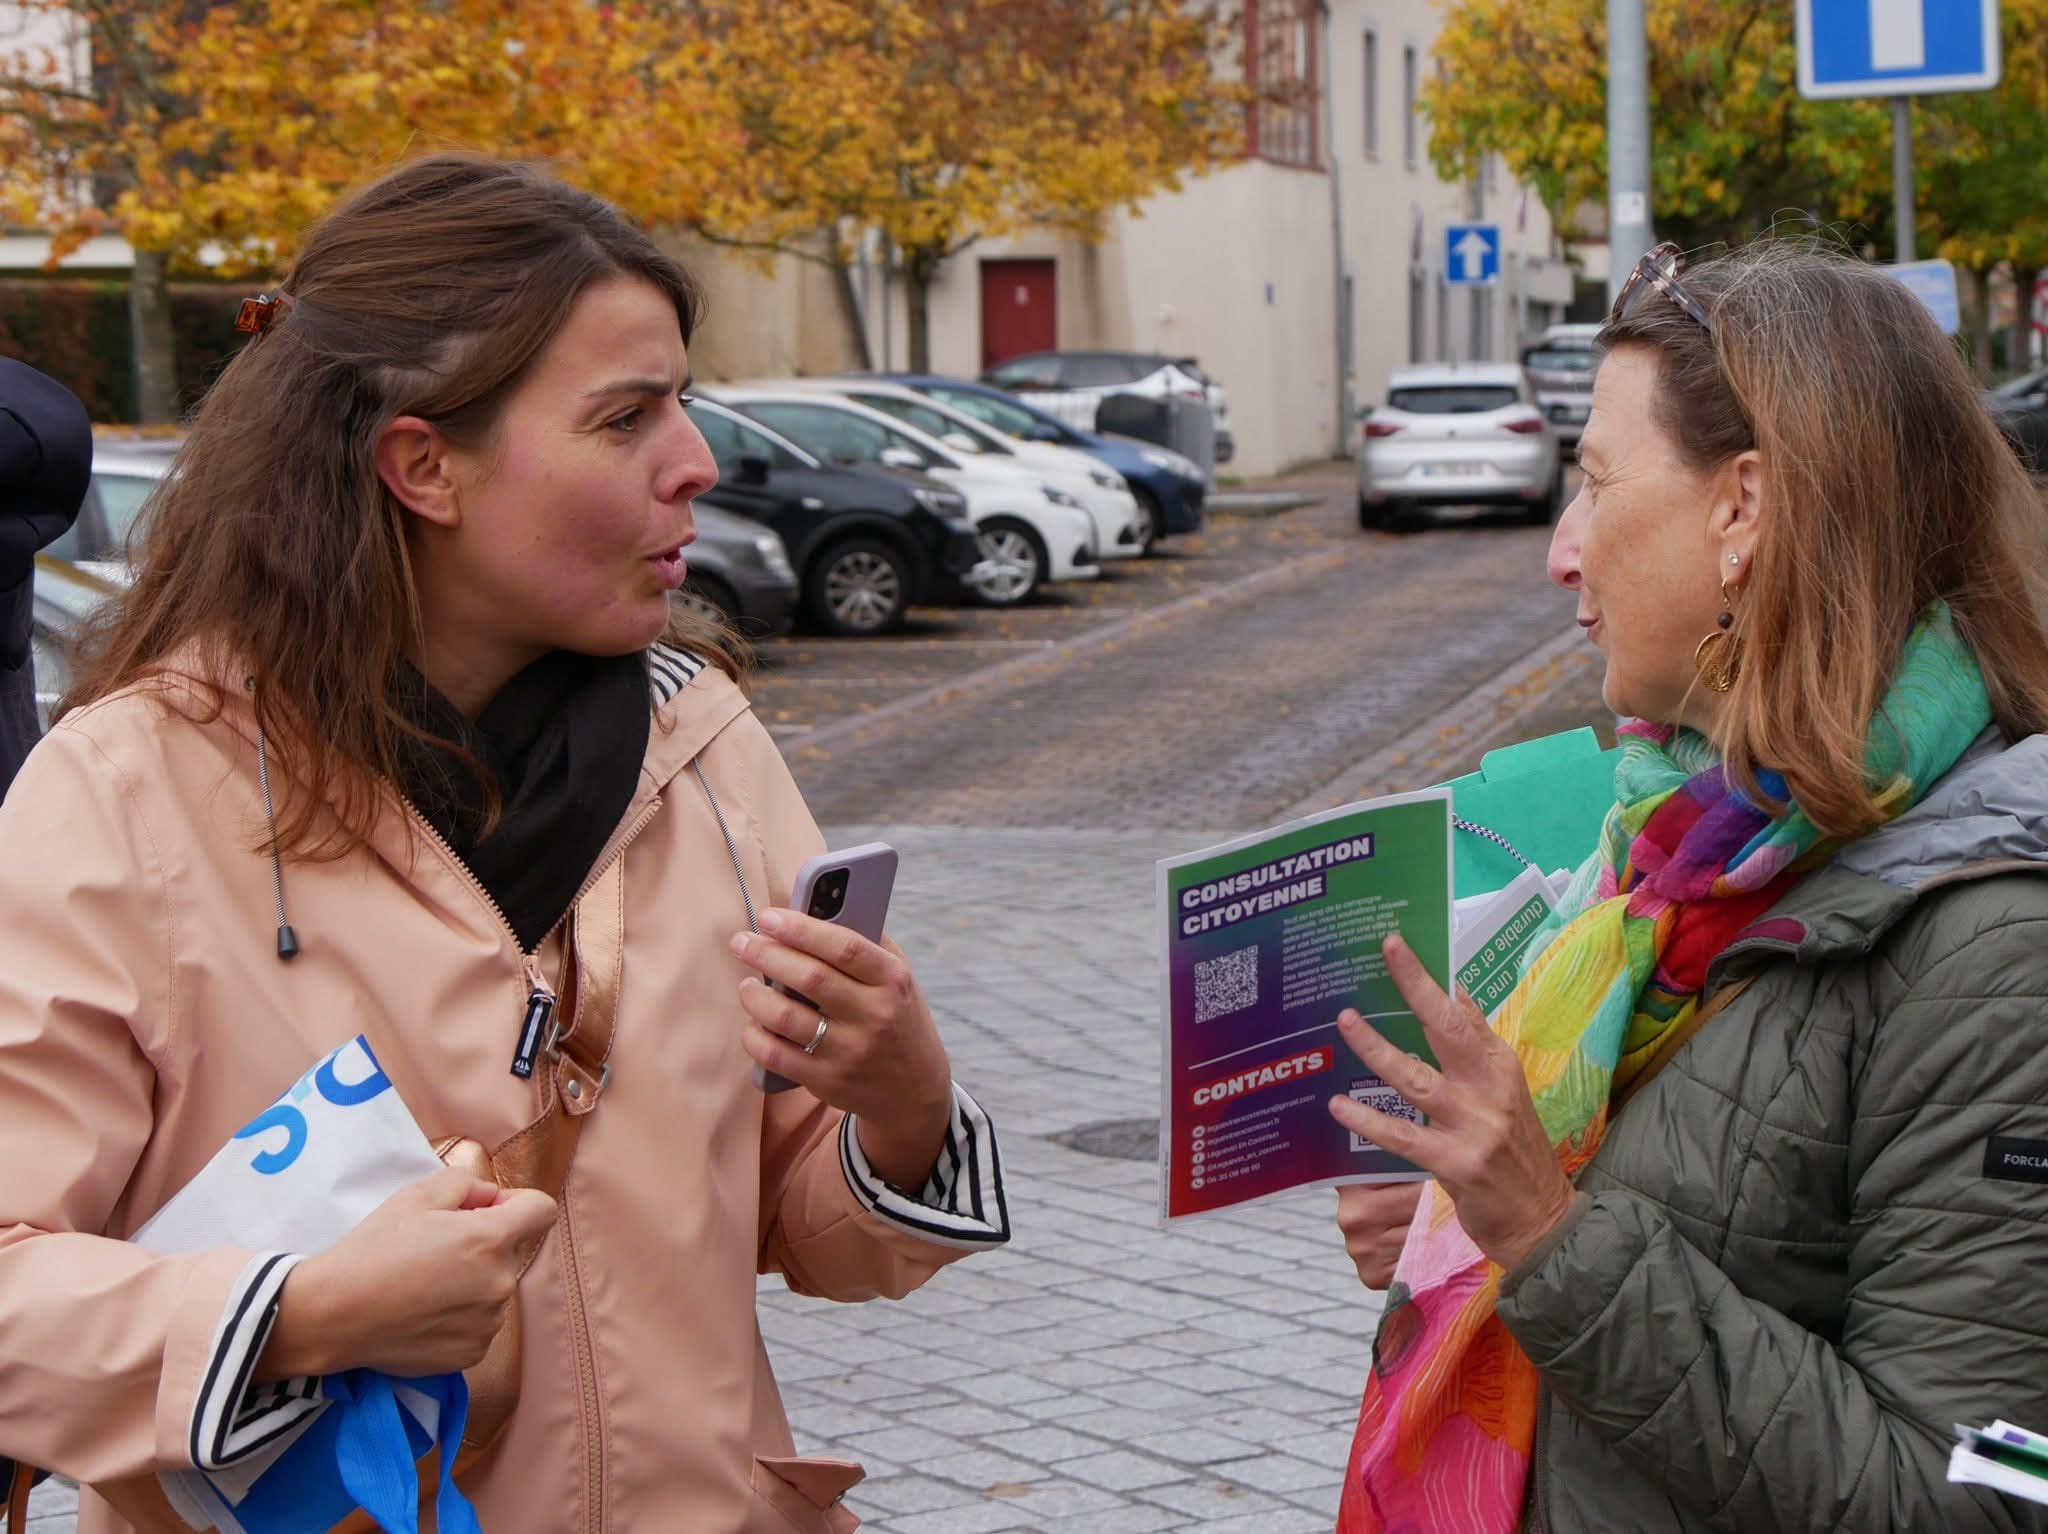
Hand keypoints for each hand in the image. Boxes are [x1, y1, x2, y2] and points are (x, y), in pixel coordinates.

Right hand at [255, 1167, 556, 1380]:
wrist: (333, 1315)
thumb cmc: (373, 1250)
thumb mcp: (417, 1195)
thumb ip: (466, 1184)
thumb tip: (489, 1198)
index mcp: (490, 1240)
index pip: (541, 1210)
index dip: (517, 1202)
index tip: (486, 1209)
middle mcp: (500, 1284)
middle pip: (512, 1251)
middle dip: (485, 1244)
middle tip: (436, 1248)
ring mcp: (488, 1324)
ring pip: (495, 1290)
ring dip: (473, 1282)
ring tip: (424, 1284)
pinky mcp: (472, 1354)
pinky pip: (480, 1324)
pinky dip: (461, 1316)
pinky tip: (423, 1313)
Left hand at [732, 910, 952, 1189]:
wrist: (913, 1088)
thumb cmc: (896, 1016)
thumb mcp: (897, 977)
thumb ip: (865, 943)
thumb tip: (813, 909)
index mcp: (893, 980)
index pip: (843, 946)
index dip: (801, 928)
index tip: (768, 917)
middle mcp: (874, 1015)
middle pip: (809, 978)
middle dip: (766, 954)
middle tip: (741, 942)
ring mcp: (850, 1051)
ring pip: (785, 1017)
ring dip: (754, 996)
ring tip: (747, 984)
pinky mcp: (827, 1081)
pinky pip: (775, 1055)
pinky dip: (754, 1035)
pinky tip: (753, 1022)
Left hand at [1325, 934, 1575, 1273]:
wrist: (1544, 1224)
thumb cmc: (1515, 1156)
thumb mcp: (1506, 1095)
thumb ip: (1478, 1048)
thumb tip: (1456, 994)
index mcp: (1501, 1068)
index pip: (1467, 1013)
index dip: (1435, 978)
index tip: (1401, 946)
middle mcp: (1490, 1089)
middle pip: (1448, 1027)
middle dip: (1416, 985)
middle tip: (1388, 950)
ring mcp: (1475, 1125)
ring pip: (1416, 1077)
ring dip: (1376, 1048)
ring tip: (1345, 1020)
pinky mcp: (1457, 1163)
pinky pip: (1403, 1136)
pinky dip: (1368, 1120)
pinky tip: (1338, 1107)